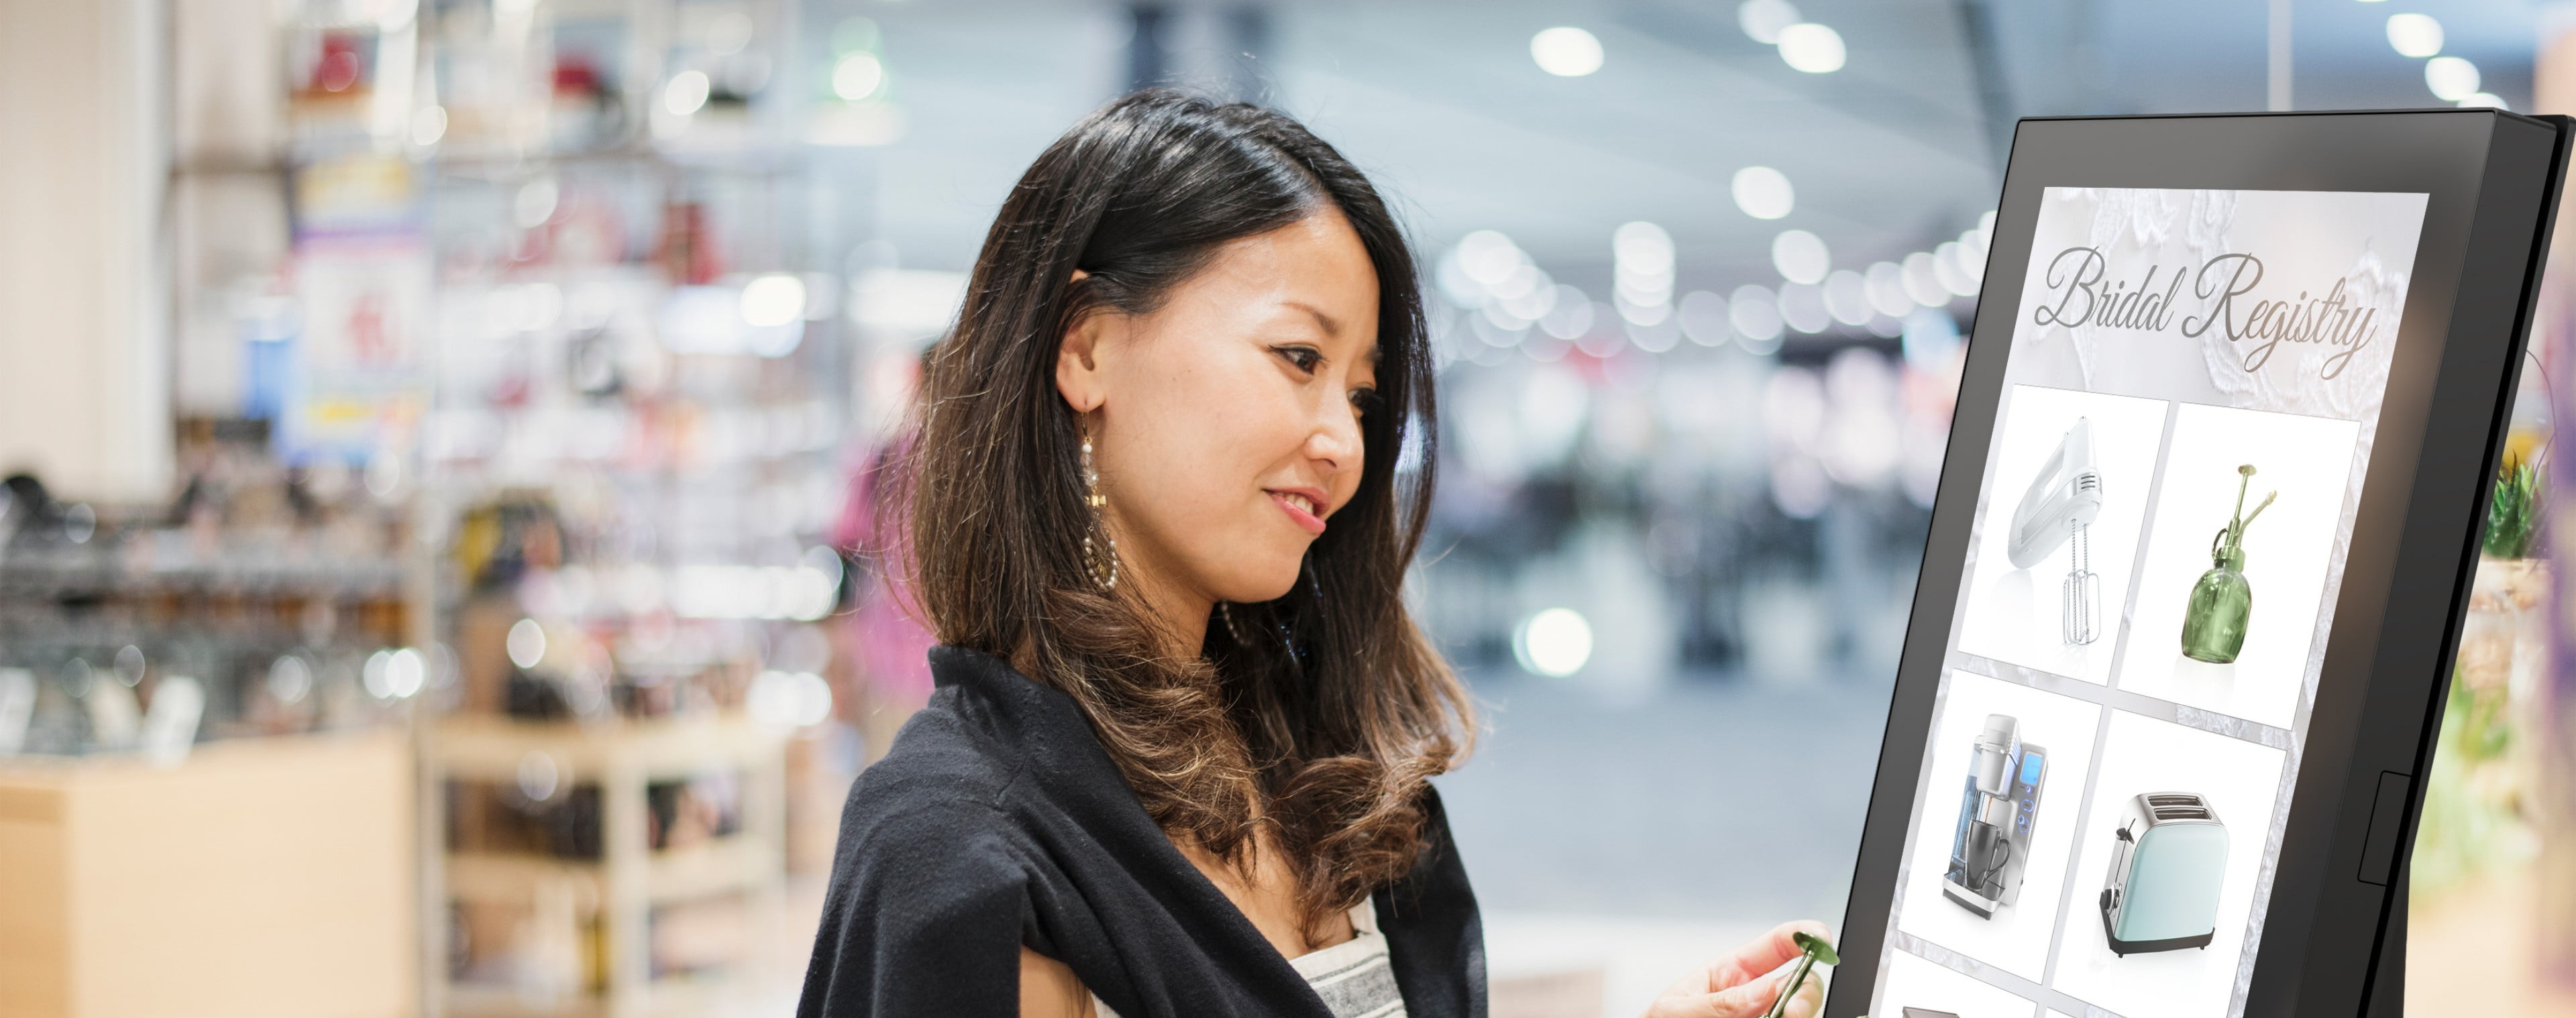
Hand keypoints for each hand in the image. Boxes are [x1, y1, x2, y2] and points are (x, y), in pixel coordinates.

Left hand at [1642, 920, 1832, 1017]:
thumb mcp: (1678, 1011)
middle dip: (1805, 995)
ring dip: (1796, 1015)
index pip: (1778, 945)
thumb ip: (1721, 1002)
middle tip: (1790, 1013)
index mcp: (1733, 972)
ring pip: (1801, 1013)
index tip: (1820, 938)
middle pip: (1803, 986)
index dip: (1804, 935)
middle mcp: (1756, 997)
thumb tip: (1767, 988)